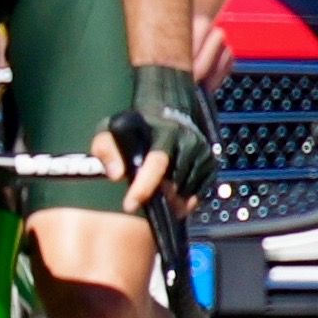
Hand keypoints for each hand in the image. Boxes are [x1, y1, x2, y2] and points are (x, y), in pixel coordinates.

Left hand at [116, 59, 211, 218]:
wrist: (169, 111)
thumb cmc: (135, 126)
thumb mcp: (112, 129)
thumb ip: (105, 149)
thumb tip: (116, 175)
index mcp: (165, 132)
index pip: (157, 161)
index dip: (144, 186)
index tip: (129, 205)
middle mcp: (189, 141)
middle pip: (174, 182)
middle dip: (157, 198)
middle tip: (140, 204)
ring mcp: (203, 153)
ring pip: (186, 190)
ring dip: (170, 201)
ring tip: (154, 198)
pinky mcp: (211, 164)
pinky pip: (199, 192)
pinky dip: (184, 201)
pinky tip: (170, 197)